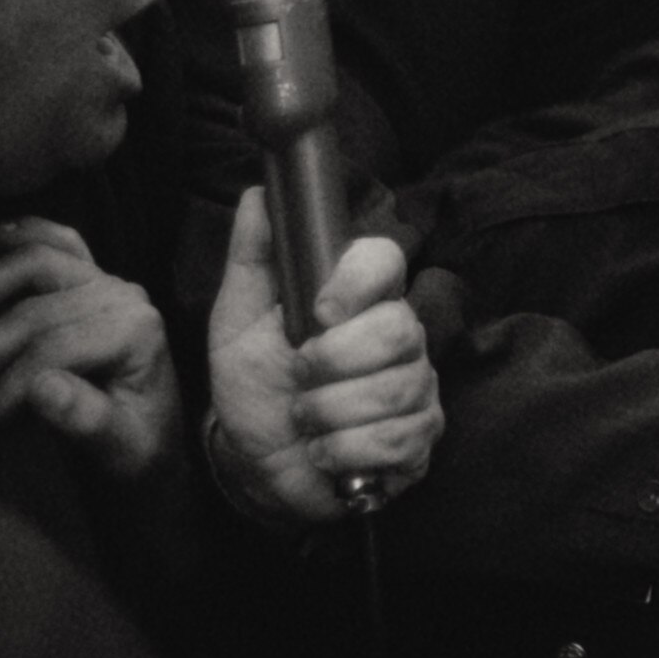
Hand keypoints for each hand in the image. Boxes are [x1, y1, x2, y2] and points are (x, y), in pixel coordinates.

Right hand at [0, 216, 180, 478]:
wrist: (157, 436)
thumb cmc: (139, 445)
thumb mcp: (121, 447)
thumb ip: (85, 418)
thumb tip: (40, 386)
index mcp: (137, 332)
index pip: (54, 349)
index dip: (6, 384)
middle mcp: (124, 296)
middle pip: (36, 311)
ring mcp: (108, 280)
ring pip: (38, 263)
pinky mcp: (95, 277)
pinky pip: (61, 242)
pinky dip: (27, 234)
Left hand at [206, 188, 442, 523]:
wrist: (256, 461)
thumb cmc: (253, 385)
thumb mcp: (238, 322)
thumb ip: (253, 259)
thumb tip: (257, 196)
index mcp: (359, 298)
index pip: (385, 260)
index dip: (357, 282)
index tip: (318, 311)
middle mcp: (399, 335)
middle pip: (398, 330)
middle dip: (334, 364)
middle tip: (299, 379)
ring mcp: (416, 386)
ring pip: (395, 391)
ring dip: (331, 414)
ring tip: (306, 420)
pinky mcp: (420, 437)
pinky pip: (398, 440)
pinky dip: (347, 452)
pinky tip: (327, 452)